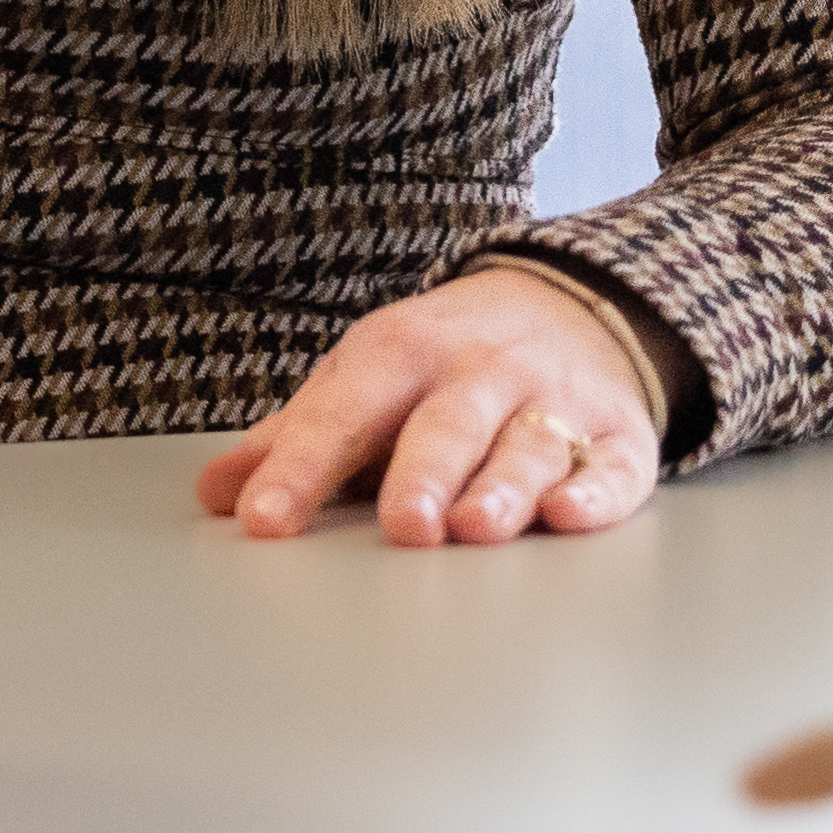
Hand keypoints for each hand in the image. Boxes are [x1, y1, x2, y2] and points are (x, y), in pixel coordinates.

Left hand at [194, 258, 675, 547]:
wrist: (569, 304)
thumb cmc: (442, 367)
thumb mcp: (365, 383)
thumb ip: (294, 440)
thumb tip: (214, 494)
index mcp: (401, 353)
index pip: (343, 411)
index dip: (301, 465)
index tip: (263, 520)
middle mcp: (480, 371)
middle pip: (447, 423)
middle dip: (423, 473)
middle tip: (402, 525)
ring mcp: (554, 400)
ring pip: (529, 444)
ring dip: (504, 487)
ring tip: (476, 528)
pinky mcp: (618, 436)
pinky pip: (613, 466)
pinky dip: (596, 491)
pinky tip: (570, 515)